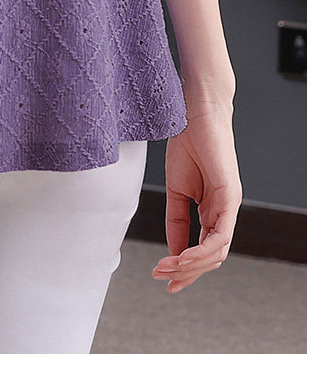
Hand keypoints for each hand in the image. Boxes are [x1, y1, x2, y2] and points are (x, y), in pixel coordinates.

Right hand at [151, 98, 242, 292]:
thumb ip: (176, 219)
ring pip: (217, 251)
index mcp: (213, 209)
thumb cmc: (186, 143)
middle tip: (162, 277)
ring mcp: (230, 204)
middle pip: (212, 257)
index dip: (186, 268)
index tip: (163, 279)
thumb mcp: (175, 189)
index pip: (205, 249)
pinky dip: (201, 250)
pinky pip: (220, 234)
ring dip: (190, 265)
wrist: (193, 112)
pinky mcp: (229, 195)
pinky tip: (181, 256)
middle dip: (186, 272)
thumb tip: (174, 251)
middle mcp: (225, 211)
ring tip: (166, 267)